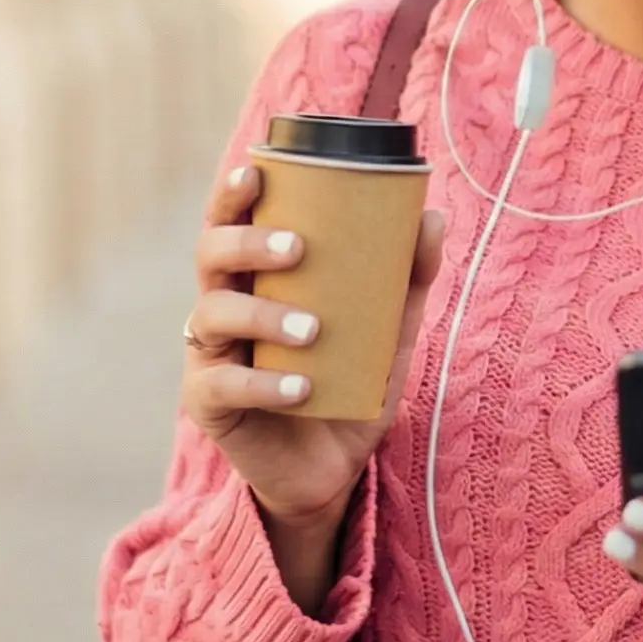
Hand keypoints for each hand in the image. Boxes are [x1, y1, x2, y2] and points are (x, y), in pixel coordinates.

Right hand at [181, 162, 447, 543]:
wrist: (331, 471)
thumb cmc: (349, 386)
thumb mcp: (387, 333)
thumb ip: (407, 279)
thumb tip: (433, 216)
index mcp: (256, 278)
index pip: (232, 222)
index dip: (233, 193)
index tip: (256, 170)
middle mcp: (224, 306)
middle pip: (210, 255)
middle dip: (247, 242)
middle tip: (298, 248)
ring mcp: (211, 355)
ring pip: (214, 315)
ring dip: (263, 314)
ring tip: (313, 329)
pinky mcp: (209, 405)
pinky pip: (224, 386)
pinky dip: (265, 383)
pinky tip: (301, 387)